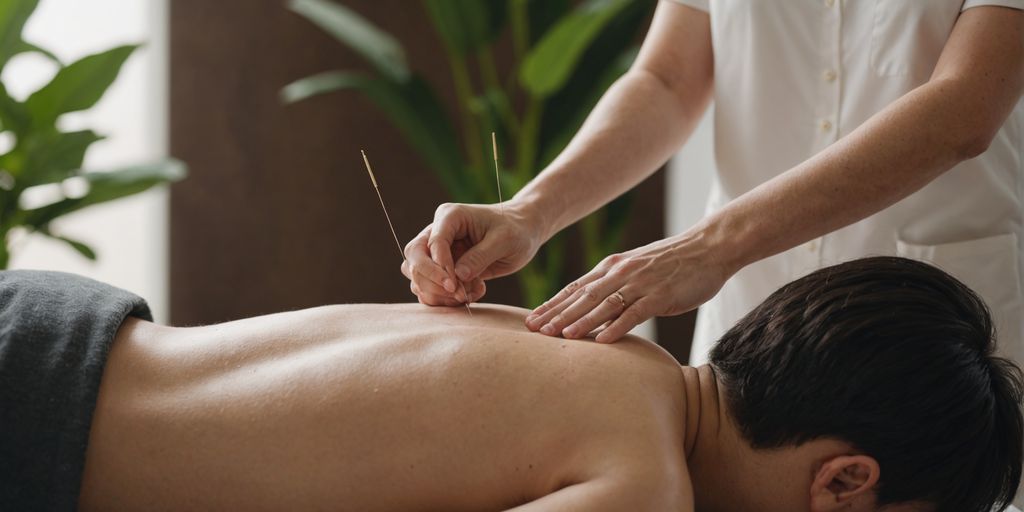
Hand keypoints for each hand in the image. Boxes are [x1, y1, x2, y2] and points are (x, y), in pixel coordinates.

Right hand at [401, 201, 542, 305]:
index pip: (433, 244)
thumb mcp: (504, 240)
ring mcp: (437, 251)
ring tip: (469, 294)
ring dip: (438, 293)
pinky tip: (472, 293)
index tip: (455, 286)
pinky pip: (430, 288)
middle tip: (459, 294)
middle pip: (414, 259)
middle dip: (432, 281)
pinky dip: (445, 298)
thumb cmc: (515, 230)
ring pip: (417, 276)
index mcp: (449, 217)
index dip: (440, 268)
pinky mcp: (442, 268)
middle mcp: (437, 232)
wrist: (522, 232)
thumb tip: (458, 276)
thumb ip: (480, 256)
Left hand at [524, 232, 732, 342]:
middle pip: (582, 297)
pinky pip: (634, 313)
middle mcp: (621, 273)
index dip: (552, 305)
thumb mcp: (637, 269)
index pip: (575, 288)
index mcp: (612, 267)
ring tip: (561, 337)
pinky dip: (617, 326)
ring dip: (581, 321)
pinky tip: (602, 341)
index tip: (531, 320)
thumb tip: (595, 306)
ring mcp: (640, 284)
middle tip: (534, 331)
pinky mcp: (659, 295)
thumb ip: (615, 285)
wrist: (708, 247)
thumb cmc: (673, 262)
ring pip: (604, 305)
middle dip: (557, 315)